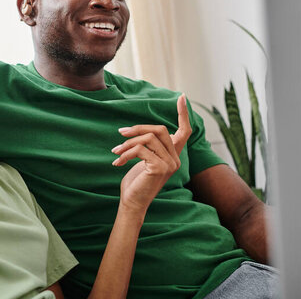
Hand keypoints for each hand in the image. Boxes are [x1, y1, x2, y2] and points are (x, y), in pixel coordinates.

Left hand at [111, 94, 191, 212]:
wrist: (132, 202)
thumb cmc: (136, 181)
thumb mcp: (143, 159)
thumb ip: (147, 146)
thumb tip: (139, 130)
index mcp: (173, 155)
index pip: (184, 132)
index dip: (183, 114)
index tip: (182, 97)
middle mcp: (175, 159)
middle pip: (160, 130)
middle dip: (138, 129)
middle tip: (121, 133)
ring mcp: (170, 164)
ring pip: (148, 139)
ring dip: (127, 143)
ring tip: (115, 152)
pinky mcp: (159, 168)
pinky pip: (141, 150)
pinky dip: (126, 154)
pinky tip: (117, 163)